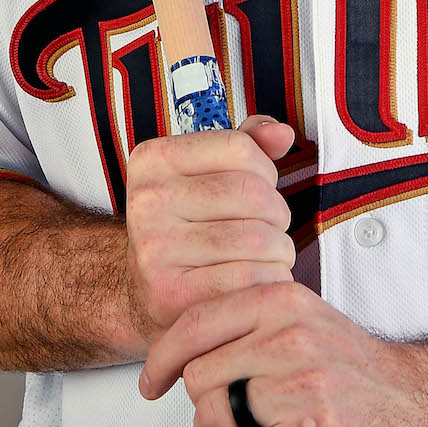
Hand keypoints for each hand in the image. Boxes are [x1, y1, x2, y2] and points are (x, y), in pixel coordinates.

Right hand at [123, 114, 297, 345]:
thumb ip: (248, 145)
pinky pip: (249, 278)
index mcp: (154, 159)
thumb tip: (282, 133)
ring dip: (280, 250)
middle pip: (252, 193)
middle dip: (278, 213)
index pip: (240, 147)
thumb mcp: (208, 174)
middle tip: (270, 229)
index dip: (266, 171)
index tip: (258, 190)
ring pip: (257, 239)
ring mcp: (154, 248)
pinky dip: (271, 280)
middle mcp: (147, 200)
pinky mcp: (169, 294)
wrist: (145, 290)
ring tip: (267, 256)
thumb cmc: (189, 225)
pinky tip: (258, 281)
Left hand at [137, 279, 427, 426]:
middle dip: (204, 403)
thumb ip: (243, 322)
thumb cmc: (347, 367)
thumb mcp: (298, 317)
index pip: (194, 324)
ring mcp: (306, 386)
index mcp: (281, 299)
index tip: (151, 383)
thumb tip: (173, 348)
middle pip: (198, 378)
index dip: (161, 359)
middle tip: (231, 413)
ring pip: (214, 418)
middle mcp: (292, 336)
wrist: (414, 405)